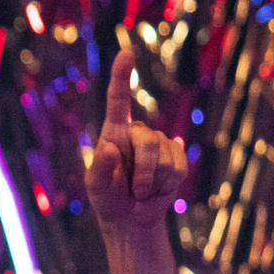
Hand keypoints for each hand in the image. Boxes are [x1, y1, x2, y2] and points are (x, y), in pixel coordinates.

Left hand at [86, 46, 187, 230]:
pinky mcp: (177, 158)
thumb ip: (99, 169)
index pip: (118, 100)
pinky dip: (165, 189)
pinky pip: (178, 170)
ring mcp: (161, 143)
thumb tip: (110, 148)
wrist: (131, 219)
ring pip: (165, 160)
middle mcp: (139, 132)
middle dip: (143, 174)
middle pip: (148, 143)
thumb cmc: (108, 199)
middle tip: (134, 192)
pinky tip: (156, 193)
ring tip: (141, 193)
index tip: (125, 53)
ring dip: (153, 185)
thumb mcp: (96, 187)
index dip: (121, 77)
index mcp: (114, 133)